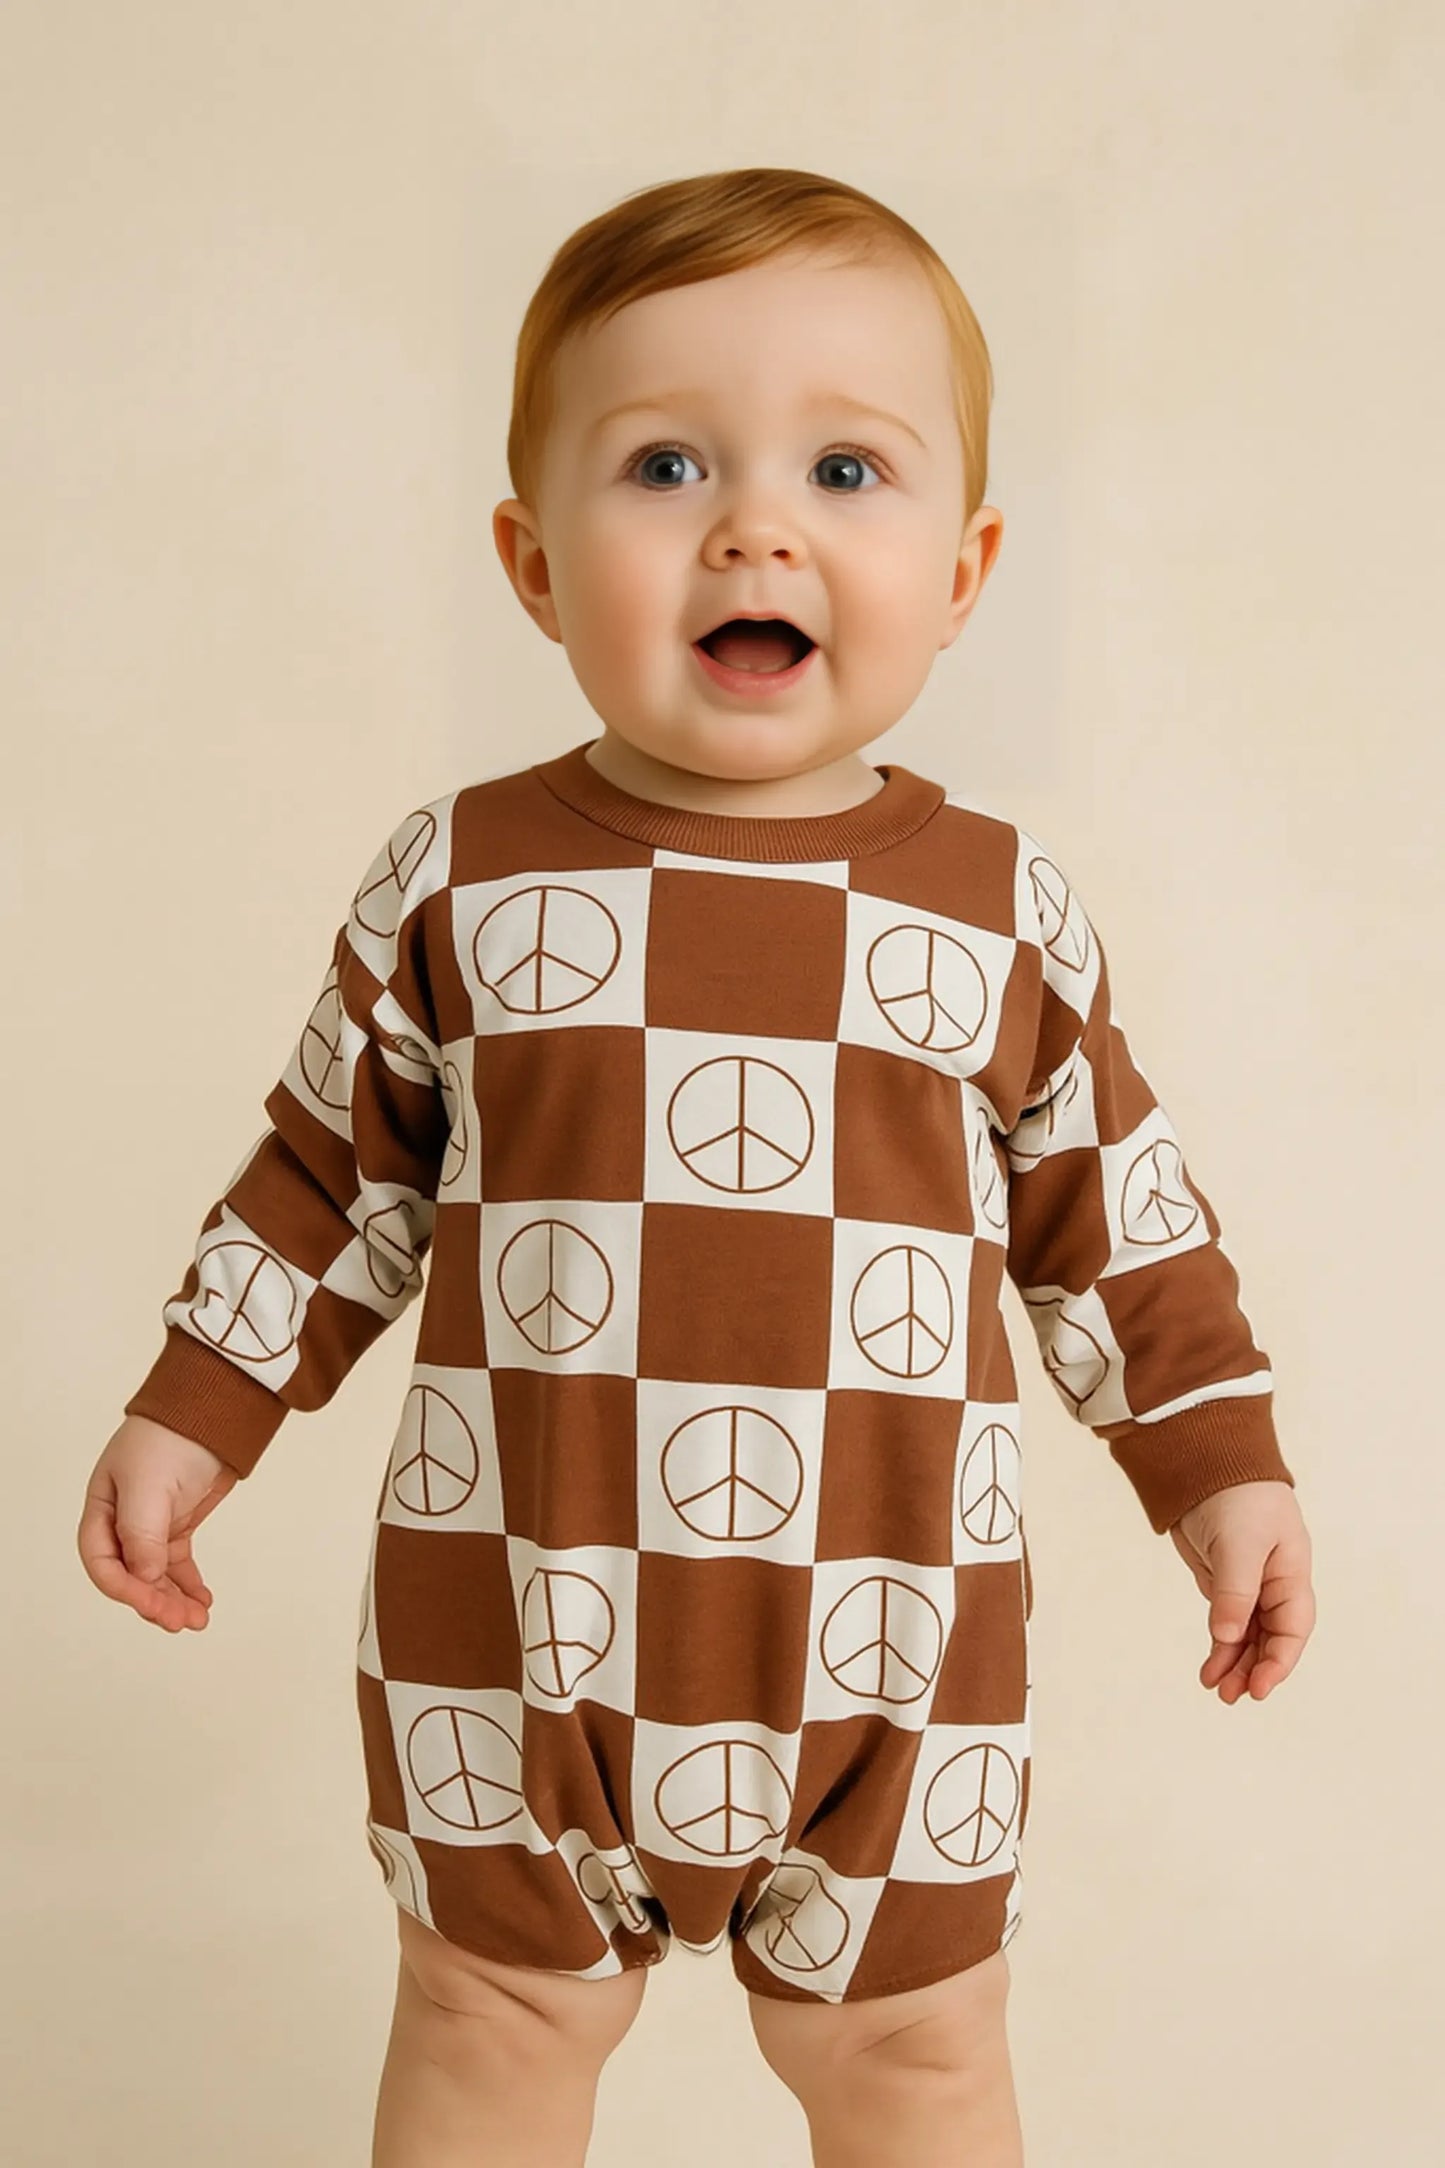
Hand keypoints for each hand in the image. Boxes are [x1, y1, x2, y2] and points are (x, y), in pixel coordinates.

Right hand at [77, 1415, 238, 1633]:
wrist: (213, 1410)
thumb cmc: (171, 1436)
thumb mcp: (148, 1484)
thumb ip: (141, 1533)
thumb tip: (144, 1577)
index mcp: (102, 1509)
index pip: (102, 1562)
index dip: (124, 1588)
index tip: (152, 1603)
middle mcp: (122, 1521)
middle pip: (130, 1575)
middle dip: (153, 1601)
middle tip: (180, 1621)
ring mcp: (151, 1524)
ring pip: (155, 1575)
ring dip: (172, 1600)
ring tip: (196, 1619)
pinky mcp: (177, 1524)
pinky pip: (177, 1564)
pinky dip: (187, 1585)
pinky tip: (201, 1601)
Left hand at [1168, 1479, 1314, 1701]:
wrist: (1207, 1463)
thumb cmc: (1237, 1495)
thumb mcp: (1240, 1543)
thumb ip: (1234, 1590)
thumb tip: (1226, 1636)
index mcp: (1291, 1573)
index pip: (1292, 1627)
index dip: (1278, 1661)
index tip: (1259, 1687)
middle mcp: (1274, 1585)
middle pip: (1271, 1638)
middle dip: (1253, 1669)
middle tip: (1231, 1696)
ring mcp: (1248, 1586)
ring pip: (1247, 1637)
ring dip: (1234, 1664)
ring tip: (1216, 1690)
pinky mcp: (1223, 1584)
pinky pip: (1227, 1625)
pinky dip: (1219, 1647)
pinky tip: (1210, 1669)